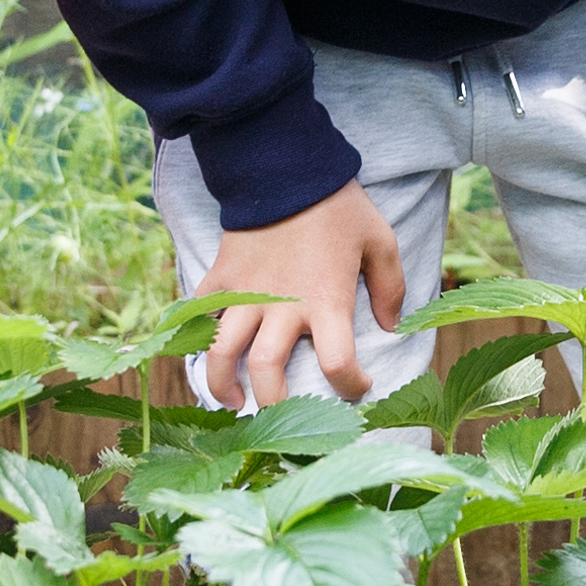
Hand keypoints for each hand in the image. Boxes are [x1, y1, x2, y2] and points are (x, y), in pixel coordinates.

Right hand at [202, 183, 405, 406]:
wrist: (285, 167)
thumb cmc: (338, 206)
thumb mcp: (380, 241)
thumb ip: (391, 288)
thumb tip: (390, 326)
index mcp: (325, 302)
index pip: (337, 364)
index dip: (350, 386)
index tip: (358, 388)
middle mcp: (281, 307)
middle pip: (267, 373)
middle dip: (273, 406)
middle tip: (279, 418)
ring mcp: (244, 294)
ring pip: (222, 353)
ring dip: (223, 384)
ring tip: (232, 401)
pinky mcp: (220, 277)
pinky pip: (197, 313)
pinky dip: (194, 336)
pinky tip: (202, 351)